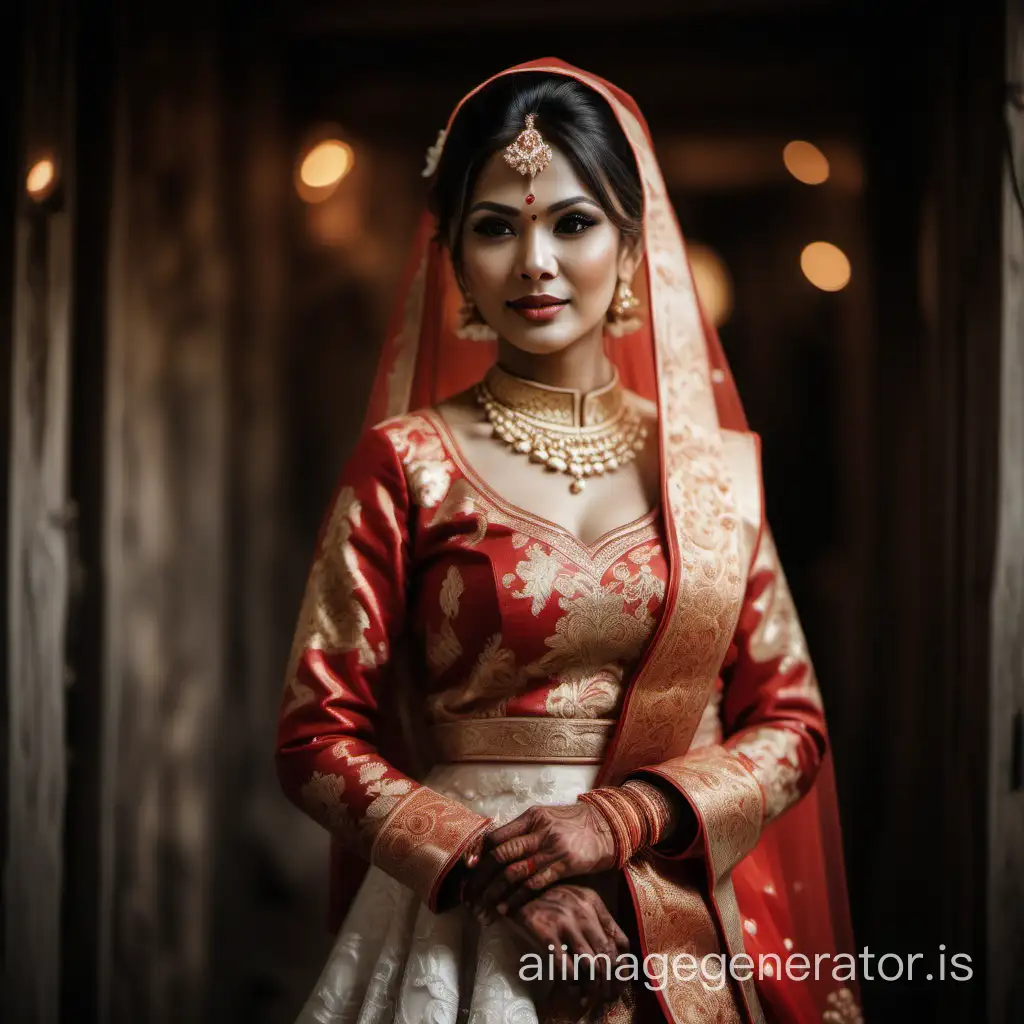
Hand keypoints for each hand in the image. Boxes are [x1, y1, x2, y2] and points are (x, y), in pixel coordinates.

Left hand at [465, 802, 615, 917]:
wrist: (608, 825)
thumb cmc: (574, 824)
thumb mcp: (547, 818)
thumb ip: (524, 830)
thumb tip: (495, 846)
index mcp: (531, 817)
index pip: (496, 835)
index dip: (478, 854)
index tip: (467, 870)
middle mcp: (538, 831)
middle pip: (500, 854)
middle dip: (481, 877)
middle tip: (469, 894)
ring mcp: (551, 848)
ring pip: (514, 871)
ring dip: (495, 891)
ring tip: (484, 905)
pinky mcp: (565, 864)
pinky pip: (534, 883)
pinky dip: (517, 897)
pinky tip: (507, 908)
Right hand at [505, 883, 629, 1007]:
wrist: (515, 894)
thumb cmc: (549, 902)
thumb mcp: (576, 902)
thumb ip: (596, 921)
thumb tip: (618, 955)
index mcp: (593, 902)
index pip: (620, 940)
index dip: (623, 967)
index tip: (619, 983)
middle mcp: (582, 910)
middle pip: (608, 955)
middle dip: (610, 982)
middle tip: (606, 996)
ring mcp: (564, 921)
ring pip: (590, 964)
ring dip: (592, 987)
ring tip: (589, 996)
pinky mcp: (545, 933)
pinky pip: (567, 967)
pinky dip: (572, 984)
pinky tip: (572, 990)